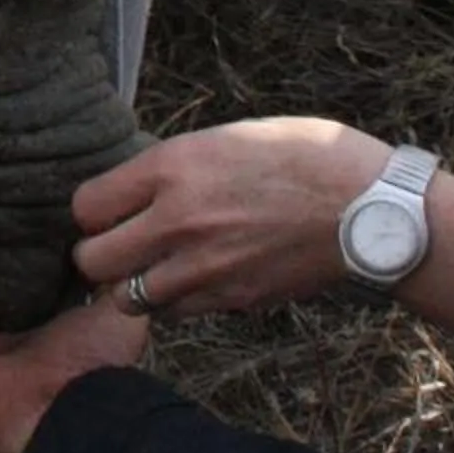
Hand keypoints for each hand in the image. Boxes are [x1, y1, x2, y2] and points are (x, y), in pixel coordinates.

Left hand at [71, 119, 388, 315]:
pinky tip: (193, 281)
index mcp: (173, 167)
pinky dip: (175, 303)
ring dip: (132, 285)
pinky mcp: (231, 299)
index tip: (106, 210)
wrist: (367, 206)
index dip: (91, 211)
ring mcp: (204, 267)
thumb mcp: (225, 138)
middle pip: (92, 261)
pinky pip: (176, 313)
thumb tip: (137, 191)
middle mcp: (178, 220)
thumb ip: (174, 168)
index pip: (86, 205)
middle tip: (116, 246)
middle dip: (96, 255)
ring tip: (152, 268)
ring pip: (127, 298)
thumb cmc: (304, 157)